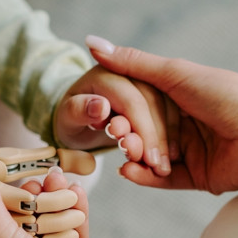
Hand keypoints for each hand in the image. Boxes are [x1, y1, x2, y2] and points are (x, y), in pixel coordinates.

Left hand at [54, 65, 175, 175]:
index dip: (141, 129)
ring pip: (167, 105)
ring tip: (161, 166)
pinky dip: (169, 135)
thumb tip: (101, 107)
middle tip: (158, 166)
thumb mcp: (67, 117)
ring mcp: (143, 78)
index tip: (147, 158)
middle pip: (153, 102)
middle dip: (156, 137)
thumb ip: (79, 110)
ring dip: (166, 138)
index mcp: (106, 73)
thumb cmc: (70, 117)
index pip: (131, 100)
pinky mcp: (155, 90)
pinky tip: (166, 157)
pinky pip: (170, 110)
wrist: (79, 114)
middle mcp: (128, 70)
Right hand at [86, 37, 237, 192]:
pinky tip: (129, 171)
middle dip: (126, 134)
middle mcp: (182, 121)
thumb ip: (133, 63)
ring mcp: (188, 150)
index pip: (137, 102)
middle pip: (141, 130)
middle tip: (117, 136)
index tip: (105, 112)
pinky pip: (161, 179)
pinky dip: (144, 176)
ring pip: (148, 155)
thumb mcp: (175, 74)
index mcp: (178, 94)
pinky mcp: (194, 176)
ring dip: (133, 155)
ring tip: (126, 153)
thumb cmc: (227, 96)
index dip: (121, 107)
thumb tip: (90, 42)